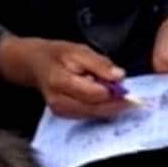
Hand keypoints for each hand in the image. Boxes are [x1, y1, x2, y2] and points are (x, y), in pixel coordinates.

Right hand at [8, 37, 131, 119]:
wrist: (36, 65)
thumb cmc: (57, 55)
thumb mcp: (78, 50)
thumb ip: (100, 64)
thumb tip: (120, 77)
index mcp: (60, 82)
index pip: (95, 93)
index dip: (114, 91)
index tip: (127, 86)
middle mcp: (59, 102)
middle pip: (96, 108)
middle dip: (115, 103)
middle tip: (131, 96)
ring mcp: (61, 112)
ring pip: (95, 114)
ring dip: (109, 106)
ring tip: (115, 93)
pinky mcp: (65, 116)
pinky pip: (90, 115)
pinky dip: (101, 108)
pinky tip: (104, 98)